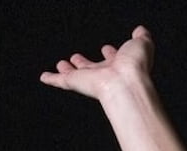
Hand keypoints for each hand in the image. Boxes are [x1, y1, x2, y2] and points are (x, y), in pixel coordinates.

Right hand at [40, 26, 154, 99]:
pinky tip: (45, 77)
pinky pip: (60, 81)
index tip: (107, 49)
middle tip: (78, 58)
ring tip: (63, 64)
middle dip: (86, 63)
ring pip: (77, 75)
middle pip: (92, 68)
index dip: (111, 54)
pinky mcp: (75, 83)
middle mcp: (105, 73)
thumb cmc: (135, 65)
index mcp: (120, 65)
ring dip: (69, 70)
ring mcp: (89, 79)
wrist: (124, 82)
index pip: (114, 58)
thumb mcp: (142, 44)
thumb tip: (140, 31)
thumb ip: (141, 37)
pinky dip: (51, 79)